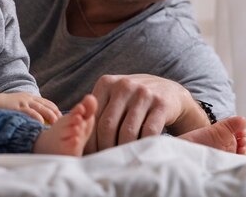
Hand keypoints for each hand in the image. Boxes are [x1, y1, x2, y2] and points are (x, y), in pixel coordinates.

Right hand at [0, 92, 61, 124]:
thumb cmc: (7, 105)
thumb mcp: (21, 103)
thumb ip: (30, 108)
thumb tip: (41, 118)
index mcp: (30, 97)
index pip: (47, 102)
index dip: (55, 109)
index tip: (61, 117)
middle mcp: (29, 98)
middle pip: (46, 105)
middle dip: (55, 113)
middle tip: (61, 122)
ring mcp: (23, 102)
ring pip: (41, 108)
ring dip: (50, 116)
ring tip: (55, 123)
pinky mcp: (18, 108)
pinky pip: (30, 112)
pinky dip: (37, 117)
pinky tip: (42, 123)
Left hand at [86, 74, 209, 151]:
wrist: (168, 90)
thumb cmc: (133, 99)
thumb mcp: (114, 96)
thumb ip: (97, 110)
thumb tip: (77, 138)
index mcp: (107, 83)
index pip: (93, 117)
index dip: (90, 140)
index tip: (90, 155)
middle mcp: (124, 85)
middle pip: (107, 126)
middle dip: (105, 148)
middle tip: (105, 162)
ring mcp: (144, 93)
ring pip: (127, 131)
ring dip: (123, 150)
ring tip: (121, 160)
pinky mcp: (161, 104)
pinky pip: (148, 132)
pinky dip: (142, 146)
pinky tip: (139, 152)